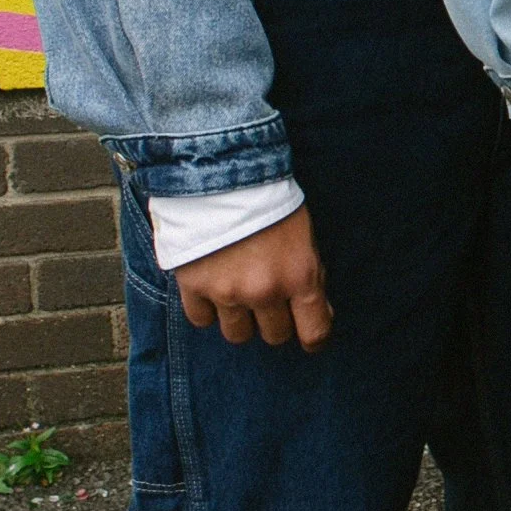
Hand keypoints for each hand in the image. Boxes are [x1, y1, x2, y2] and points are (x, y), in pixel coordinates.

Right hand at [175, 210, 333, 349]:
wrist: (220, 173)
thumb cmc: (270, 200)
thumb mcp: (305, 235)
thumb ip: (309, 275)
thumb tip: (317, 311)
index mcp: (300, 277)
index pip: (315, 333)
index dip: (313, 337)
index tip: (308, 334)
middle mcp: (264, 291)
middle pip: (274, 335)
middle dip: (275, 321)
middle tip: (268, 298)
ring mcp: (227, 292)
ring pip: (238, 334)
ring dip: (240, 318)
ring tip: (237, 292)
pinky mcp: (194, 287)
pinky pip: (201, 319)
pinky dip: (207, 309)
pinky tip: (211, 286)